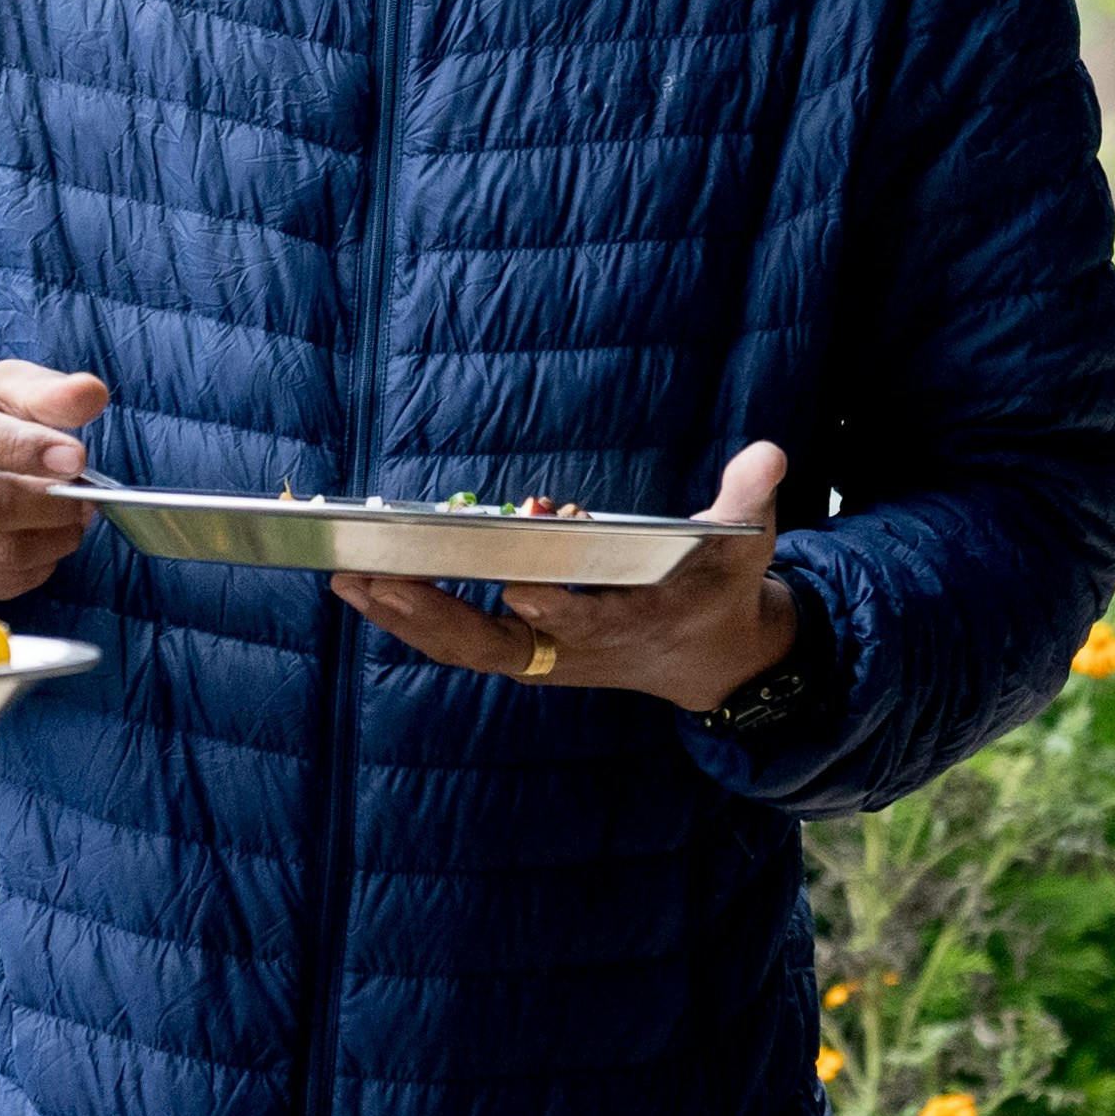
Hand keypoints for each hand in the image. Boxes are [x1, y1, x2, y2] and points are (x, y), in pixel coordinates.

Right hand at [0, 361, 109, 601]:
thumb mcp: (5, 389)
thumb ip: (48, 392)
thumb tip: (91, 394)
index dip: (28, 451)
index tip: (77, 459)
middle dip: (51, 506)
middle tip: (86, 498)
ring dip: (52, 541)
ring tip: (74, 519)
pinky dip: (35, 569)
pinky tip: (47, 543)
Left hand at [335, 442, 795, 711]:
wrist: (711, 661)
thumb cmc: (721, 591)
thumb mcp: (745, 546)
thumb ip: (749, 500)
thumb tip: (768, 454)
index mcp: (632, 623)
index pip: (586, 619)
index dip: (554, 606)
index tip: (518, 585)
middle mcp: (576, 647)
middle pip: (494, 640)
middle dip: (435, 612)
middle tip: (378, 576)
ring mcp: (543, 654)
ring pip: (462, 646)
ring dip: (403, 615)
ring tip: (345, 578)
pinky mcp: (522, 650)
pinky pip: (455, 641)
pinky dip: (410, 617)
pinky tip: (364, 586)